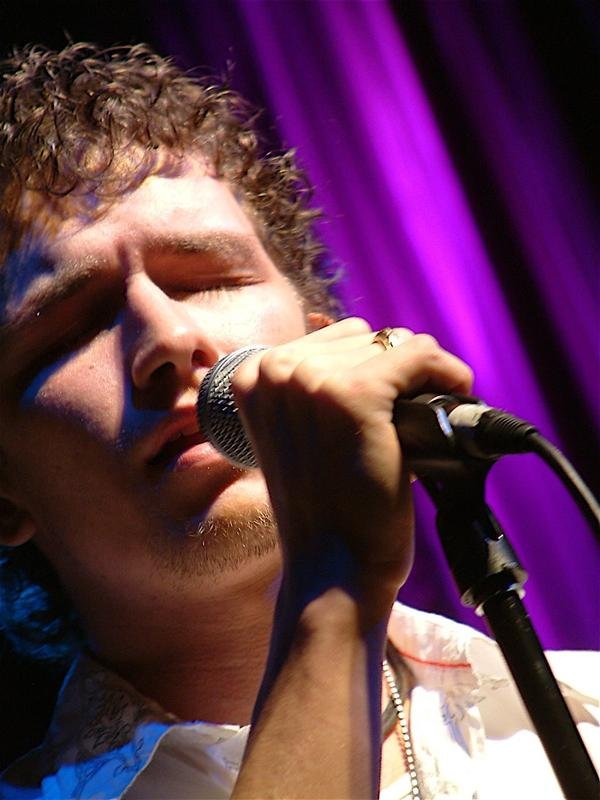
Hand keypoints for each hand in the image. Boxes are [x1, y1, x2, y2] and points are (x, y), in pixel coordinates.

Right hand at [232, 317, 473, 616]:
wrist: (332, 571)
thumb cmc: (325, 510)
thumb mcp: (299, 436)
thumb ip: (314, 389)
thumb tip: (378, 342)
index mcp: (251, 377)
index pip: (332, 341)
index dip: (371, 368)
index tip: (392, 401)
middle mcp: (273, 370)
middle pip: (363, 338)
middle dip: (392, 375)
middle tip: (405, 421)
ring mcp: (311, 380)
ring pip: (393, 344)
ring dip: (417, 379)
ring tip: (416, 425)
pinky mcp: (355, 394)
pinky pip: (420, 355)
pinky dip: (447, 374)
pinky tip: (456, 396)